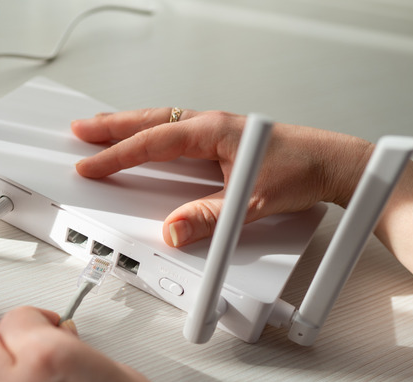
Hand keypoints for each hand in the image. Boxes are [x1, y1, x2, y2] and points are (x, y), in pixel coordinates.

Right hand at [72, 108, 371, 246]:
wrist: (332, 163)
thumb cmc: (302, 171)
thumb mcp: (252, 202)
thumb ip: (209, 218)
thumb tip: (174, 229)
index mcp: (213, 131)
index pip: (153, 142)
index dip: (117, 155)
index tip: (91, 165)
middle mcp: (211, 123)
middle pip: (150, 121)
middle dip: (111, 127)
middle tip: (79, 131)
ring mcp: (216, 128)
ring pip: (161, 122)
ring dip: (129, 125)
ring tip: (101, 130)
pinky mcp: (223, 137)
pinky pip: (175, 130)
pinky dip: (152, 132)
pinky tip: (146, 140)